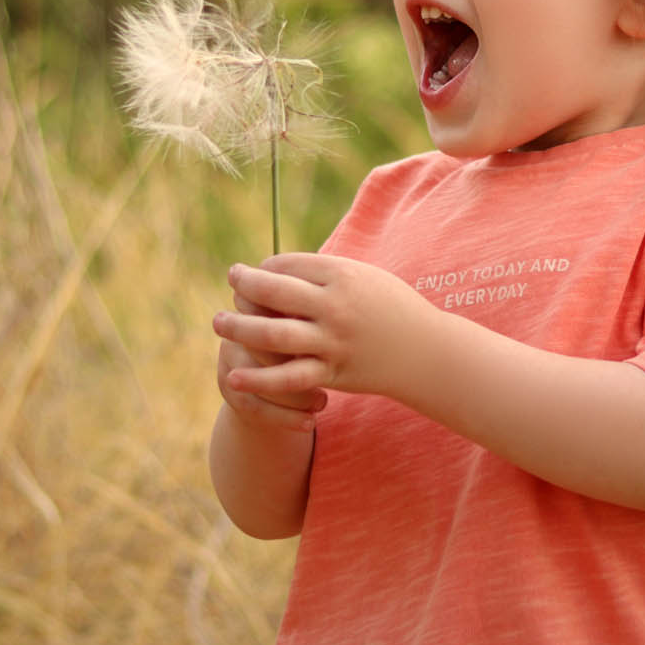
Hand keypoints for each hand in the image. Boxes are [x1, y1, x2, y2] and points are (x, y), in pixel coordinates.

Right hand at [214, 287, 326, 432]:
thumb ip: (321, 320)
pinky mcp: (229, 389)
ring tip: (323, 402)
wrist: (276, 372)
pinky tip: (310, 423)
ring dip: (295, 396)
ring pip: (258, 379)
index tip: (337, 342)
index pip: (281, 312)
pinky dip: (286, 417)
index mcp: (263, 304)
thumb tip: (351, 321)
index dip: (308, 328)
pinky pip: (254, 405)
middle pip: (267, 345)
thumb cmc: (308, 338)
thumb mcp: (312, 324)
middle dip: (300, 363)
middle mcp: (241, 329)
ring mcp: (230, 359)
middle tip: (332, 375)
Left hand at [215, 254, 437, 400]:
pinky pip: (289, 377)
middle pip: (274, 293)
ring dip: (239, 328)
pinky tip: (234, 374)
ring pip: (274, 334)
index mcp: (343, 276)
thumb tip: (277, 268)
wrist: (426, 352)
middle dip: (244, 287)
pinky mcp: (333, 372)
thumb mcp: (364, 277)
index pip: (288, 265)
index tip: (255, 272)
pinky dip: (259, 378)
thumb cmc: (392, 308)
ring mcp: (333, 342)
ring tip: (218, 323)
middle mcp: (336, 307)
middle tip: (230, 283)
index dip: (265, 268)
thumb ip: (324, 272)